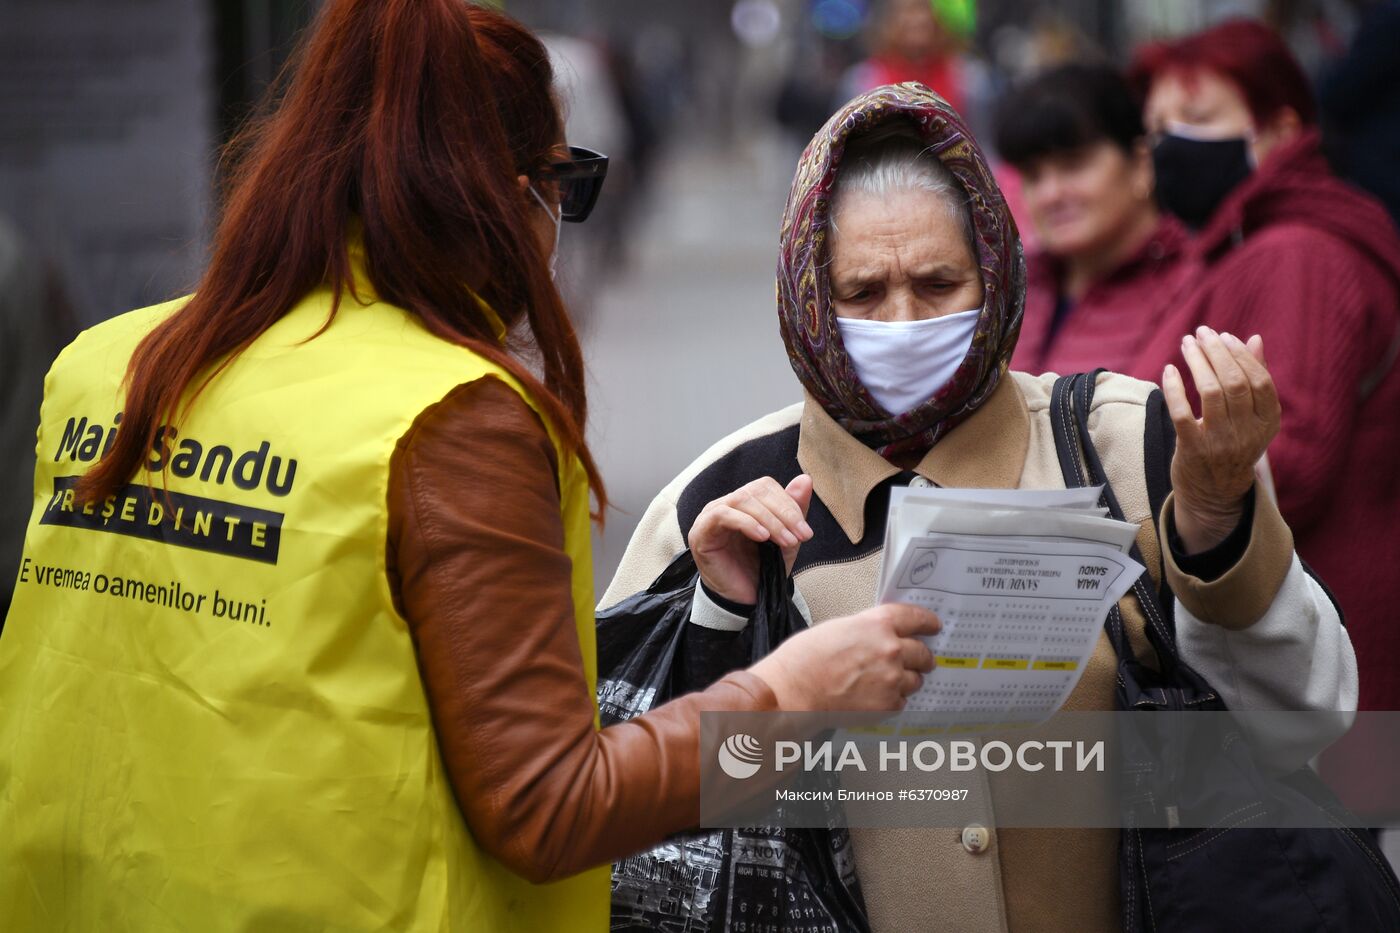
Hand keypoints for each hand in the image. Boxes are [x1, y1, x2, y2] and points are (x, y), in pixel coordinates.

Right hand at [689, 475, 814, 603]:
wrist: (745, 600)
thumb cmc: (763, 569)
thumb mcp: (786, 539)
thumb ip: (795, 509)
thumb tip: (805, 479)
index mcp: (745, 503)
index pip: (765, 486)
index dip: (788, 504)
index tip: (805, 531)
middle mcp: (726, 504)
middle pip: (755, 491)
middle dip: (783, 513)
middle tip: (799, 537)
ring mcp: (711, 516)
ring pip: (742, 500)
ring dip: (769, 520)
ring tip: (785, 541)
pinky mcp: (701, 531)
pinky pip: (723, 515)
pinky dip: (746, 523)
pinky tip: (762, 537)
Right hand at [748, 603, 940, 711]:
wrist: (793, 692)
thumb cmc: (804, 659)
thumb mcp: (839, 628)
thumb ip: (867, 630)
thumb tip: (881, 637)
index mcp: (877, 624)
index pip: (916, 618)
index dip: (928, 622)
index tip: (934, 625)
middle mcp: (891, 650)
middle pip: (922, 652)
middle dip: (922, 656)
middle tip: (919, 660)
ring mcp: (892, 679)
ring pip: (915, 679)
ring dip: (907, 679)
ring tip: (886, 682)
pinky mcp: (887, 705)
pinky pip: (902, 701)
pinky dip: (892, 699)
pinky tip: (874, 696)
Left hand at [1162, 327, 1280, 553]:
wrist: (1215, 493)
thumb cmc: (1234, 443)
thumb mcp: (1253, 416)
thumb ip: (1256, 377)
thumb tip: (1254, 338)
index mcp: (1267, 421)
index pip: (1260, 381)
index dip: (1241, 355)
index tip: (1224, 336)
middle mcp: (1247, 432)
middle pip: (1235, 383)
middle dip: (1216, 352)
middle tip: (1201, 332)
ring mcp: (1220, 442)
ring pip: (1209, 393)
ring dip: (1196, 363)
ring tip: (1186, 343)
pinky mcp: (1193, 449)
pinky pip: (1181, 413)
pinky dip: (1174, 388)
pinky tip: (1169, 370)